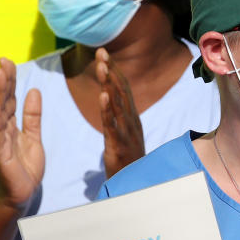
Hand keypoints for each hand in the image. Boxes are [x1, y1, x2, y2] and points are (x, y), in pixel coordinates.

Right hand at [0, 57, 43, 209]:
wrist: (21, 195)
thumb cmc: (25, 168)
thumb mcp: (34, 137)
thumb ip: (33, 116)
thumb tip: (34, 91)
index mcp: (11, 125)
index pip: (10, 97)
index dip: (10, 80)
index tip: (8, 61)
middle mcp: (2, 129)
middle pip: (3, 100)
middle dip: (4, 80)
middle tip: (3, 60)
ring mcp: (0, 140)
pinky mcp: (1, 152)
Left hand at [96, 48, 144, 176]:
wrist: (137, 187)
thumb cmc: (129, 163)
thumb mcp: (122, 137)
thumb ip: (115, 122)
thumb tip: (108, 107)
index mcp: (132, 118)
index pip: (123, 89)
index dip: (114, 70)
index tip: (104, 54)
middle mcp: (132, 121)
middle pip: (121, 91)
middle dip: (111, 70)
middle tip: (101, 52)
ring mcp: (127, 133)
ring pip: (117, 104)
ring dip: (109, 84)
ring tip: (101, 67)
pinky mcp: (119, 145)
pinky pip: (112, 125)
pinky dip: (107, 110)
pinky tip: (102, 96)